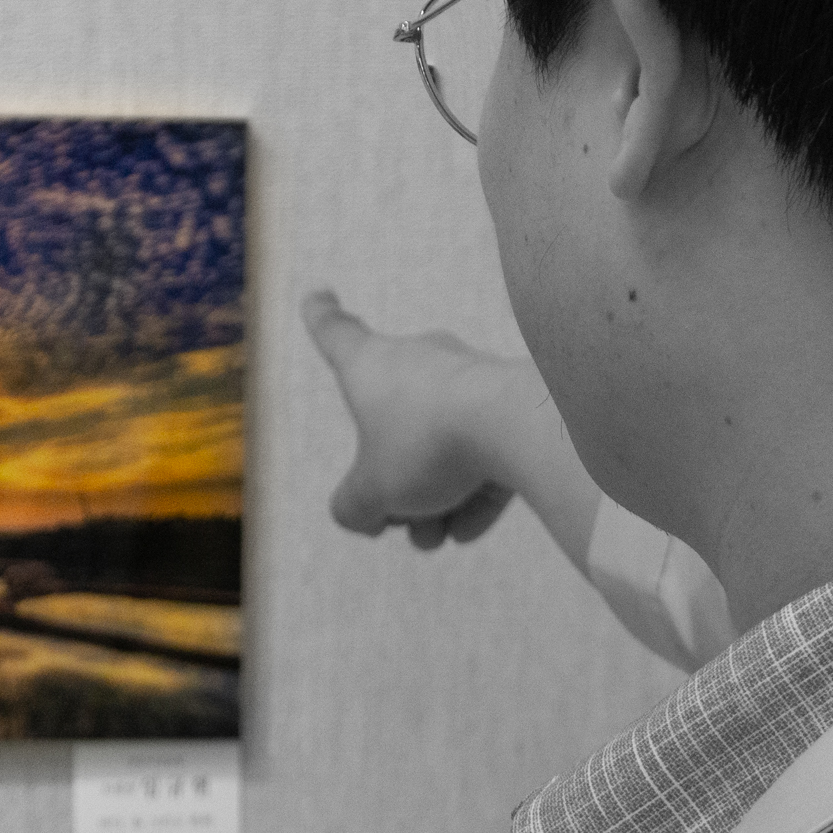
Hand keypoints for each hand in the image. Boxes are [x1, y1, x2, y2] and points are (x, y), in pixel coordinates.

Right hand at [301, 287, 527, 549]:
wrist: (515, 425)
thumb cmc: (429, 444)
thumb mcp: (372, 491)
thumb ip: (356, 506)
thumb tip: (371, 513)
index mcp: (371, 364)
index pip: (336, 334)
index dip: (321, 318)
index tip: (317, 296)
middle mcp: (420, 360)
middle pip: (395, 428)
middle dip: (395, 485)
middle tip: (398, 523)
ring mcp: (470, 380)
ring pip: (443, 449)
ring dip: (435, 500)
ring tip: (437, 536)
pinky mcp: (514, 404)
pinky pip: (484, 453)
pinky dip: (473, 492)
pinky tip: (467, 529)